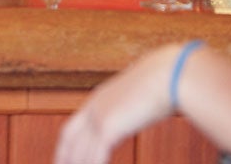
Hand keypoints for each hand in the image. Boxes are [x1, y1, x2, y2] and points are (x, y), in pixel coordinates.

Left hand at [54, 44, 179, 163]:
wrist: (167, 74)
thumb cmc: (161, 83)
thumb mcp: (140, 95)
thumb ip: (132, 106)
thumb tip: (139, 107)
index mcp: (98, 99)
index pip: (70, 130)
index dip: (64, 150)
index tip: (63, 163)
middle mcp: (93, 107)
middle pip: (69, 143)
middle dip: (64, 162)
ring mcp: (98, 117)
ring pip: (80, 154)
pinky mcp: (108, 128)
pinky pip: (95, 159)